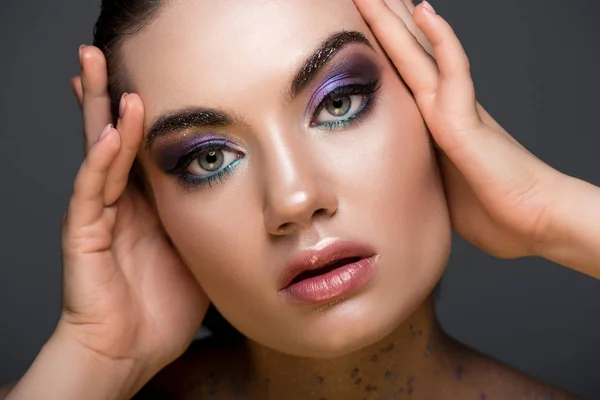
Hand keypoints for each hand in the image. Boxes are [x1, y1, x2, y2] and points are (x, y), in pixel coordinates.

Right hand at [62, 47, 208, 376]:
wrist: (131, 351)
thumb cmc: (165, 308)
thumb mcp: (200, 251)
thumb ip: (211, 219)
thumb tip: (246, 194)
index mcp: (148, 205)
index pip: (141, 147)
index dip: (142, 114)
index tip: (150, 77)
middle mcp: (121, 202)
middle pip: (111, 137)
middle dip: (107, 94)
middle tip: (103, 53)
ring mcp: (99, 215)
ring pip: (96, 152)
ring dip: (100, 111)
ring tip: (99, 68)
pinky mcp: (84, 235)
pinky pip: (92, 191)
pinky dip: (100, 160)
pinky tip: (110, 132)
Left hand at [352, 0, 575, 259]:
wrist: (534, 223)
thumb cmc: (492, 210)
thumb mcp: (434, 189)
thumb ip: (416, 172)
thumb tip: (393, 180)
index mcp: (434, 124)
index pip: (401, 76)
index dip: (383, 48)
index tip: (363, 23)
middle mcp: (443, 108)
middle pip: (407, 55)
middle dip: (384, 23)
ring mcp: (455, 111)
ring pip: (419, 55)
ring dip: (396, 20)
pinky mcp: (467, 123)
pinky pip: (453, 71)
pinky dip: (440, 41)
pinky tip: (424, 12)